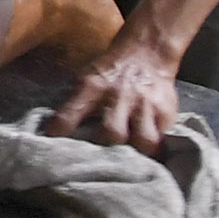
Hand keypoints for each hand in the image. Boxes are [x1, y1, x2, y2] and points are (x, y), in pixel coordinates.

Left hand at [49, 24, 187, 151]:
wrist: (146, 54)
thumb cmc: (110, 74)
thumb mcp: (87, 80)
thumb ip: (76, 105)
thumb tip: (56, 133)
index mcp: (91, 87)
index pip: (69, 115)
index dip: (60, 134)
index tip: (52, 147)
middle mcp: (119, 96)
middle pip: (112, 133)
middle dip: (105, 150)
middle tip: (98, 163)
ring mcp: (145, 105)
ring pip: (143, 141)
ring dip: (135, 155)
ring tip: (128, 163)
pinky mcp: (166, 112)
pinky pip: (162, 139)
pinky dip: (154, 151)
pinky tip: (146, 158)